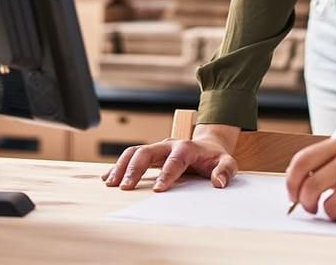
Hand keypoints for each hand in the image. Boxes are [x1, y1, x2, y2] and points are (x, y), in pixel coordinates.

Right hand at [103, 127, 239, 192]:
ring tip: (111, 183)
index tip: (159, 190)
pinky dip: (118, 166)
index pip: (175, 159)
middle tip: (126, 186)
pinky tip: (107, 178)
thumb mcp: (228, 162)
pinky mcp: (150, 154)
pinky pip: (130, 156)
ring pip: (135, 152)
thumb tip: (218, 182)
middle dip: (135, 168)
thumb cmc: (215, 158)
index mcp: (187, 147)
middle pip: (147, 151)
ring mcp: (157, 149)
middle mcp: (168, 145)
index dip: (167, 174)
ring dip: (121, 166)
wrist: (207, 146)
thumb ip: (226, 171)